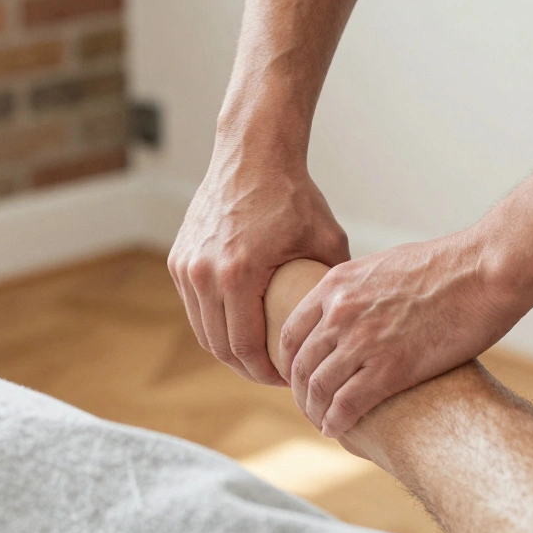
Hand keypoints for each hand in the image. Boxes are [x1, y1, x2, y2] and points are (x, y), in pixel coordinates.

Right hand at [169, 154, 349, 385]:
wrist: (252, 155)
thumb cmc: (293, 195)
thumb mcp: (327, 239)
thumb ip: (335, 282)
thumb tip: (353, 318)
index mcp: (237, 275)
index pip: (245, 348)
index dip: (266, 373)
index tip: (288, 378)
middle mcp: (203, 274)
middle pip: (220, 346)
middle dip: (247, 368)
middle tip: (274, 374)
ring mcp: (186, 266)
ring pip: (203, 330)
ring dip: (228, 349)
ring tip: (257, 356)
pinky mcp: (178, 258)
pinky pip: (194, 306)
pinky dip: (214, 322)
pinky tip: (240, 326)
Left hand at [279, 233, 523, 436]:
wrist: (484, 271)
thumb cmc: (447, 265)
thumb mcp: (385, 265)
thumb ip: (361, 288)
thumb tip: (359, 304)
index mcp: (336, 284)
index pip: (291, 331)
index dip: (288, 361)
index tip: (296, 377)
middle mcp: (341, 312)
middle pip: (301, 364)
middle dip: (300, 392)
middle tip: (308, 406)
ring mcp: (363, 341)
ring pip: (319, 388)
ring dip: (316, 412)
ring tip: (323, 423)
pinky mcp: (390, 368)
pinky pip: (347, 404)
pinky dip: (337, 422)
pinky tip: (338, 429)